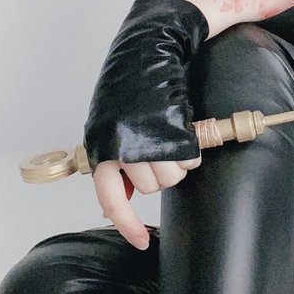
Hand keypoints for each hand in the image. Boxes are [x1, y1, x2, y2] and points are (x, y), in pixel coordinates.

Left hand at [83, 0, 209, 247]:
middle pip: (151, 187)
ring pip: (171, 177)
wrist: (150, 49)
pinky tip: (185, 131)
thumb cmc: (131, 84)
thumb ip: (117, 157)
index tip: (141, 243)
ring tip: (173, 137)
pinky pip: (188, 160)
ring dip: (178, 162)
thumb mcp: (113, 124)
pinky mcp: (170, 132)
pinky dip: (192, 151)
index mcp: (101, 145)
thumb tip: (123, 197)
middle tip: (164, 149)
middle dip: (161, 173)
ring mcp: (146, 139)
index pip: (110, 199)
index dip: (127, 225)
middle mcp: (120, 146)